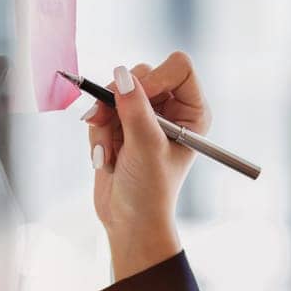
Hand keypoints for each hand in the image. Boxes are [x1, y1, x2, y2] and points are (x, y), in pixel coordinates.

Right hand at [84, 52, 209, 280]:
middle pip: (141, 75)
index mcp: (192, 112)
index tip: (136, 98)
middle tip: (104, 122)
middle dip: (119, 103)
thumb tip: (121, 74)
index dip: (155, 78)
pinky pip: (101, 111)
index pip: (178, 67)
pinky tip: (105, 159)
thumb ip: (135, 109)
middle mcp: (171, 109)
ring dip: (104, 124)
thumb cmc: (149, 192)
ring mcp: (145, 116)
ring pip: (115, 93)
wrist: (128, 222)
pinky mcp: (121, 126)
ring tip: (109, 155)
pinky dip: (98, 134)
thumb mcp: (146, 147)